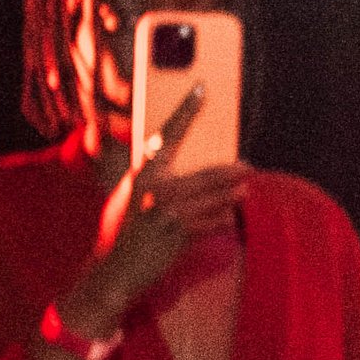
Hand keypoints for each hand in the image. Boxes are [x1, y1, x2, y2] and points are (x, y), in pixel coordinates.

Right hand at [61, 88, 246, 344]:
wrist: (112, 271)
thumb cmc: (121, 232)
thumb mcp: (128, 197)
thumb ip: (149, 178)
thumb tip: (164, 161)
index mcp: (141, 174)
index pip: (166, 134)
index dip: (185, 110)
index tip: (202, 89)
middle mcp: (154, 188)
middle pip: (204, 173)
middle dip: (229, 171)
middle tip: (247, 166)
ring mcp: (166, 210)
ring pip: (212, 197)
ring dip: (231, 195)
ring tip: (244, 190)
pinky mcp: (177, 233)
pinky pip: (211, 221)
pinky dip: (222, 219)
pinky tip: (230, 217)